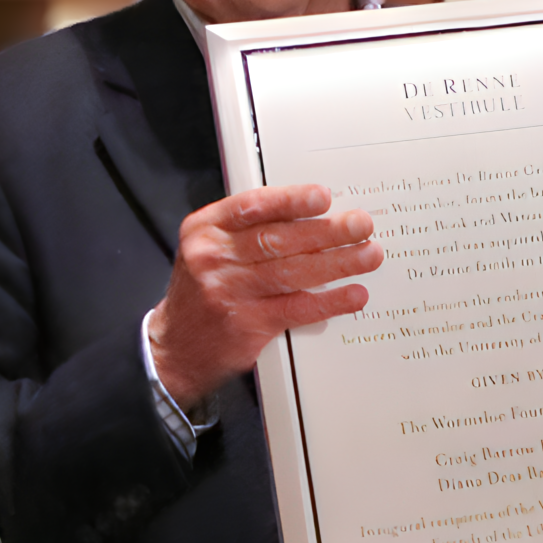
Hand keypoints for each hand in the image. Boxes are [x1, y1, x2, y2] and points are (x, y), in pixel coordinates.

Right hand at [149, 184, 378, 411]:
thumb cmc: (201, 291)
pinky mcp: (246, 324)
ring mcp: (229, 292)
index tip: (323, 197)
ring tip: (367, 255)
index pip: (252, 207)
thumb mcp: (208, 248)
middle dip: (327, 231)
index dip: (291, 200)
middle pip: (279, 239)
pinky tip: (353, 295)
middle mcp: (213, 258)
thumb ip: (246, 229)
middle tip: (360, 225)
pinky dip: (330, 301)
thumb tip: (308, 215)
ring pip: (292, 272)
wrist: (175, 345)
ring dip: (337, 263)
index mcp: (205, 230)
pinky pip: (296, 309)